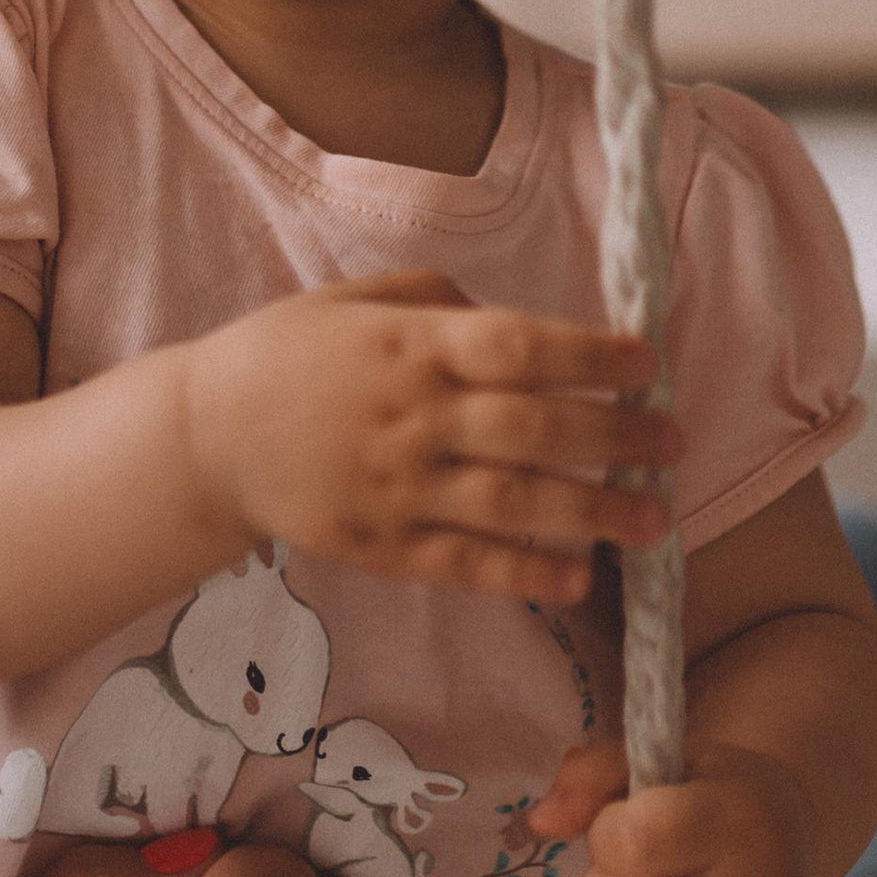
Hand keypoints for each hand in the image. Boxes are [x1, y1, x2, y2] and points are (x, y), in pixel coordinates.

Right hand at [180, 273, 676, 610]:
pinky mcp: (381, 546)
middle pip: (531, 429)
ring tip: (655, 521)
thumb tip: (513, 322)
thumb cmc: (284, 355)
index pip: (518, 348)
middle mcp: (410, 416)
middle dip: (616, 436)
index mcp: (408, 346)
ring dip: (592, 512)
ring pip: (511, 503)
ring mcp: (396, 487)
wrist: (202, 436)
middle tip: (674, 444)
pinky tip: (578, 579)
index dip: (590, 355)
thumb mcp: (352, 298)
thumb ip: (437, 301)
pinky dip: (524, 574)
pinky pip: (465, 564)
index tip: (647, 363)